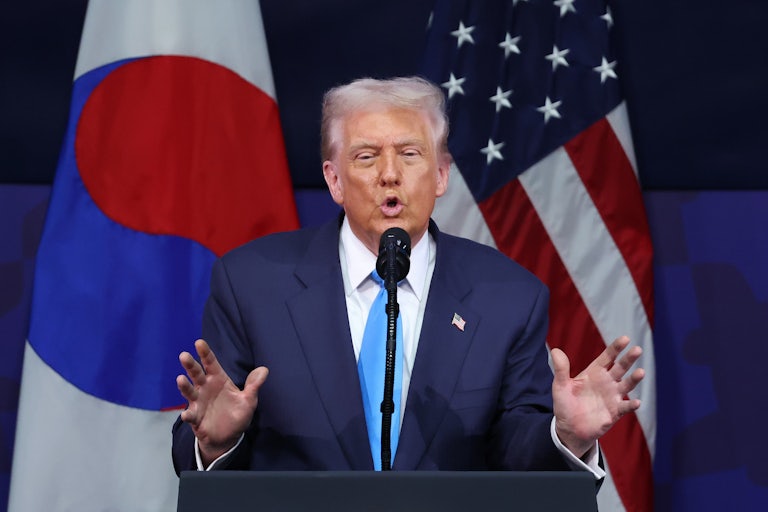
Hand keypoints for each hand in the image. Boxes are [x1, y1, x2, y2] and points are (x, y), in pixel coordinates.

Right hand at [176, 339, 268, 465]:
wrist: (228, 437)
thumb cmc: (236, 414)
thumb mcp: (248, 400)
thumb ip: (253, 386)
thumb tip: (264, 370)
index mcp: (218, 380)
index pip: (211, 363)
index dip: (205, 353)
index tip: (199, 342)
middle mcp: (205, 388)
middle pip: (196, 374)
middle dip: (190, 365)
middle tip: (184, 355)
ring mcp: (198, 402)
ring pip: (189, 391)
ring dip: (184, 386)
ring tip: (180, 379)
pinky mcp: (196, 418)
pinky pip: (190, 415)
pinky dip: (187, 414)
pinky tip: (186, 414)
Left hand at [551, 335, 643, 457]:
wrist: (569, 428)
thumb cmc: (565, 404)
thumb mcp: (560, 386)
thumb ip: (561, 369)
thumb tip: (555, 351)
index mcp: (594, 372)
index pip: (607, 357)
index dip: (616, 348)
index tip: (625, 339)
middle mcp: (606, 382)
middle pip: (620, 368)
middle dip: (629, 359)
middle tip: (637, 349)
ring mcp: (612, 396)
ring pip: (626, 385)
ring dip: (634, 379)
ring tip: (641, 372)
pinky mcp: (615, 412)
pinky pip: (625, 407)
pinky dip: (630, 405)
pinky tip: (636, 402)